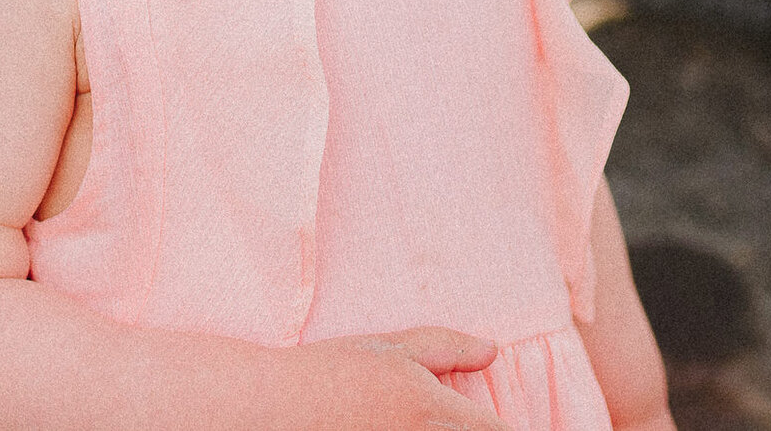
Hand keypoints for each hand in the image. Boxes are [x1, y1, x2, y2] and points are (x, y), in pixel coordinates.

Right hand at [284, 326, 509, 430]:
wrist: (269, 408)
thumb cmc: (329, 371)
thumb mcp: (389, 348)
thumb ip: (448, 348)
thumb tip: (492, 351)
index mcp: (432, 408)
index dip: (501, 429)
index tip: (489, 422)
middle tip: (436, 418)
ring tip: (406, 422)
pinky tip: (391, 430)